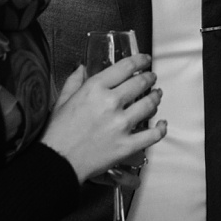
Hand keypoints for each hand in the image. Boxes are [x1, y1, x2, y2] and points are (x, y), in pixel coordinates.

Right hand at [39, 54, 164, 185]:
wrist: (58, 160)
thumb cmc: (58, 132)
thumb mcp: (62, 100)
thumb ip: (75, 81)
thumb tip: (82, 67)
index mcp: (95, 88)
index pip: (126, 67)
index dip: (140, 60)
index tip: (145, 60)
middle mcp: (111, 103)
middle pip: (140, 84)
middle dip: (150, 78)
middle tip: (152, 77)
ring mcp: (121, 125)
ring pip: (149, 105)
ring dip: (156, 98)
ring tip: (157, 95)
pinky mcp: (126, 145)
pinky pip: (152, 135)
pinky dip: (160, 128)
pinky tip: (162, 123)